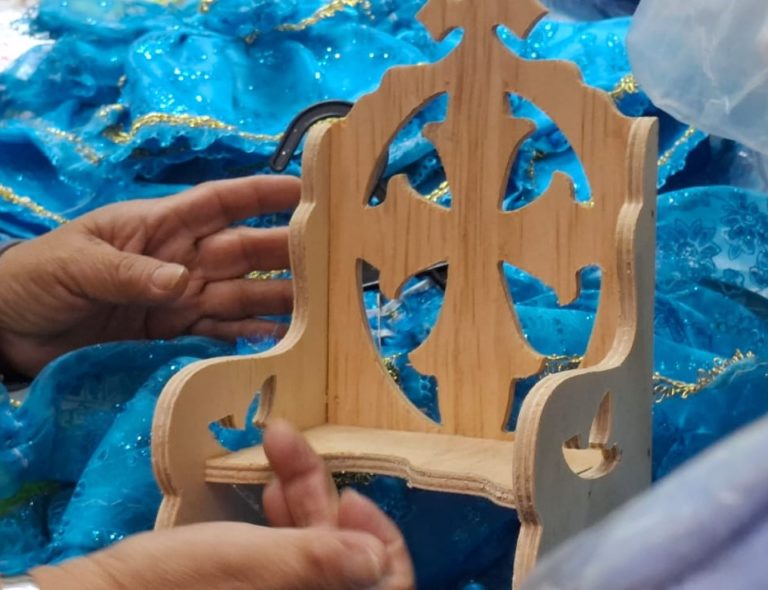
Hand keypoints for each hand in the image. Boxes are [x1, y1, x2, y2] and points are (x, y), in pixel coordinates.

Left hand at [0, 176, 298, 375]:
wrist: (9, 328)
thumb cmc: (39, 275)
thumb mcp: (79, 264)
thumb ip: (130, 273)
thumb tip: (181, 282)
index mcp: (160, 226)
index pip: (220, 203)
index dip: (262, 195)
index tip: (306, 190)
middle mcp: (181, 259)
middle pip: (244, 251)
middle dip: (287, 250)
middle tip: (333, 256)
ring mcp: (181, 297)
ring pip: (241, 294)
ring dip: (279, 298)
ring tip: (319, 306)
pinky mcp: (173, 333)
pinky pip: (219, 334)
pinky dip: (247, 339)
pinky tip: (279, 341)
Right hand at [30, 422, 414, 589]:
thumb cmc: (174, 582)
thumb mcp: (254, 565)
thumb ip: (322, 561)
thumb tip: (379, 559)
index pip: (384, 587)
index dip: (382, 544)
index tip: (354, 499)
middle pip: (345, 557)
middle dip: (324, 498)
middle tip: (294, 448)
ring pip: (313, 547)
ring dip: (302, 495)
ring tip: (278, 447)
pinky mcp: (251, 586)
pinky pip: (286, 552)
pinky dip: (284, 515)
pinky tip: (271, 483)